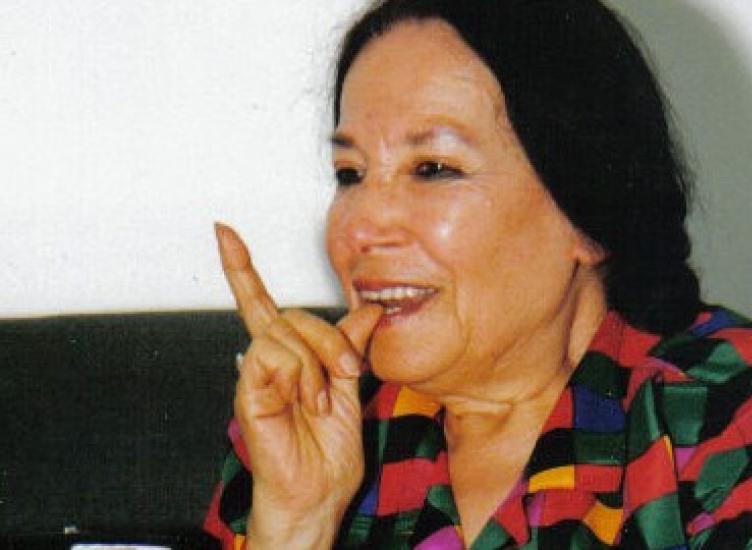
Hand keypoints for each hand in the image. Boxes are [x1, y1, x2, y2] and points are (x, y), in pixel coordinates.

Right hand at [214, 222, 381, 548]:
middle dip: (330, 338)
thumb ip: (351, 345)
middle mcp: (266, 361)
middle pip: (291, 314)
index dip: (242, 268)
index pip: (260, 303)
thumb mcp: (351, 387)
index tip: (224, 230)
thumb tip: (367, 308)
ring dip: (318, 363)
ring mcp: (254, 375)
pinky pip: (274, 354)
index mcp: (288, 357)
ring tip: (324, 400)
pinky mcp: (248, 390)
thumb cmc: (329, 451)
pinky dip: (303, 376)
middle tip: (350, 371)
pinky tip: (309, 403)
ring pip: (285, 331)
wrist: (320, 492)